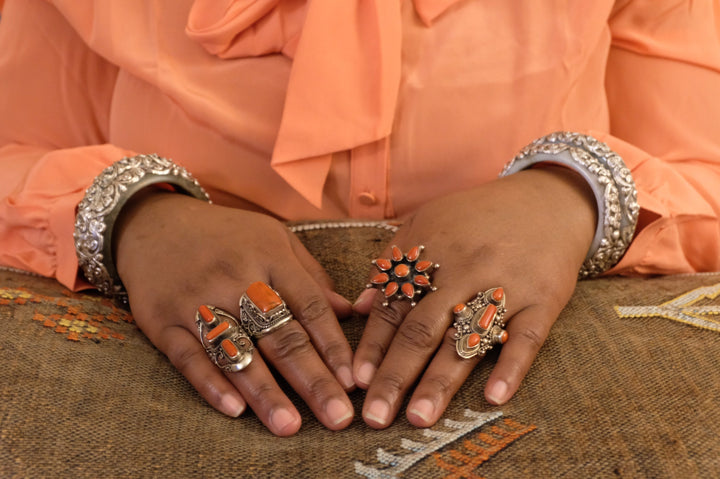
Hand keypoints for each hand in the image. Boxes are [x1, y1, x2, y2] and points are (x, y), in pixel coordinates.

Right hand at [114, 192, 354, 435]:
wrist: (154, 223)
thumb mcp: (274, 239)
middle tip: (336, 416)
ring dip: (265, 392)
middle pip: (280, 335)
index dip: (333, 346)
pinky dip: (211, 384)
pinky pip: (188, 357)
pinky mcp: (163, 321)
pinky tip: (234, 410)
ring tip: (289, 426)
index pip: (310, 306)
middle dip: (312, 379)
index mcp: (270, 257)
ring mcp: (198, 300)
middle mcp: (236, 279)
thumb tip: (348, 312)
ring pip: (237, 352)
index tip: (353, 381)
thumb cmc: (226, 236)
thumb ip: (310, 276)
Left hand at [352, 166, 596, 427]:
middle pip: (423, 330)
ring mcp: (504, 286)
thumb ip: (392, 264)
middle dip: (396, 375)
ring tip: (419, 417)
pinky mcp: (543, 299)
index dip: (372, 347)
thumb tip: (359, 308)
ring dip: (441, 381)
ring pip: (468, 339)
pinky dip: (511, 366)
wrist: (546, 199)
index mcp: (429, 255)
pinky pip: (527, 337)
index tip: (355, 382)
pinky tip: (494, 397)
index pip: (393, 308)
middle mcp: (463, 272)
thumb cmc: (477, 218)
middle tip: (376, 417)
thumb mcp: (426, 224)